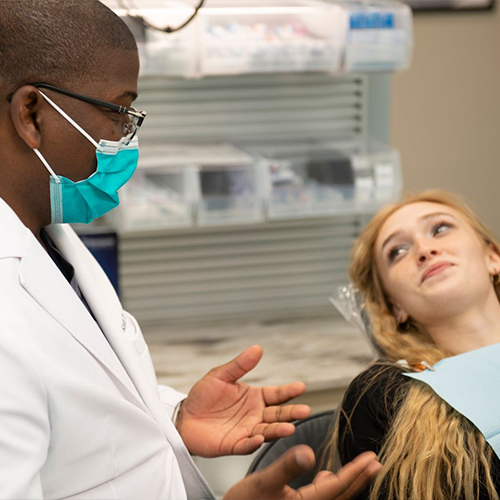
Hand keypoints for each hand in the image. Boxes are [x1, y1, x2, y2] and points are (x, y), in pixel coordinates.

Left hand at [176, 345, 310, 456]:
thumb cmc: (204, 395)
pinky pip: (245, 445)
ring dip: (278, 430)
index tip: (301, 387)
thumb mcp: (221, 375)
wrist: (184, 416)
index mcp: (255, 397)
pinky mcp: (233, 444)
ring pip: (266, 431)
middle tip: (304, 410)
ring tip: (289, 428)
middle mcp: (255, 415)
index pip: (276, 394)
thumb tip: (257, 348)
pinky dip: (252, 443)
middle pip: (278, 414)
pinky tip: (258, 438)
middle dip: (291, 413)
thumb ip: (239, 365)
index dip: (288, 391)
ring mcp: (246, 430)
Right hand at [223, 446, 381, 499]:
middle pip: (341, 495)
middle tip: (376, 463)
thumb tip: (309, 452)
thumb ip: (287, 466)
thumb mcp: (263, 482)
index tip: (372, 459)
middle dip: (359, 478)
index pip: (337, 487)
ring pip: (333, 498)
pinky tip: (326, 477)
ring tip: (360, 469)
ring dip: (348, 483)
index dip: (356, 472)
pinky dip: (330, 487)